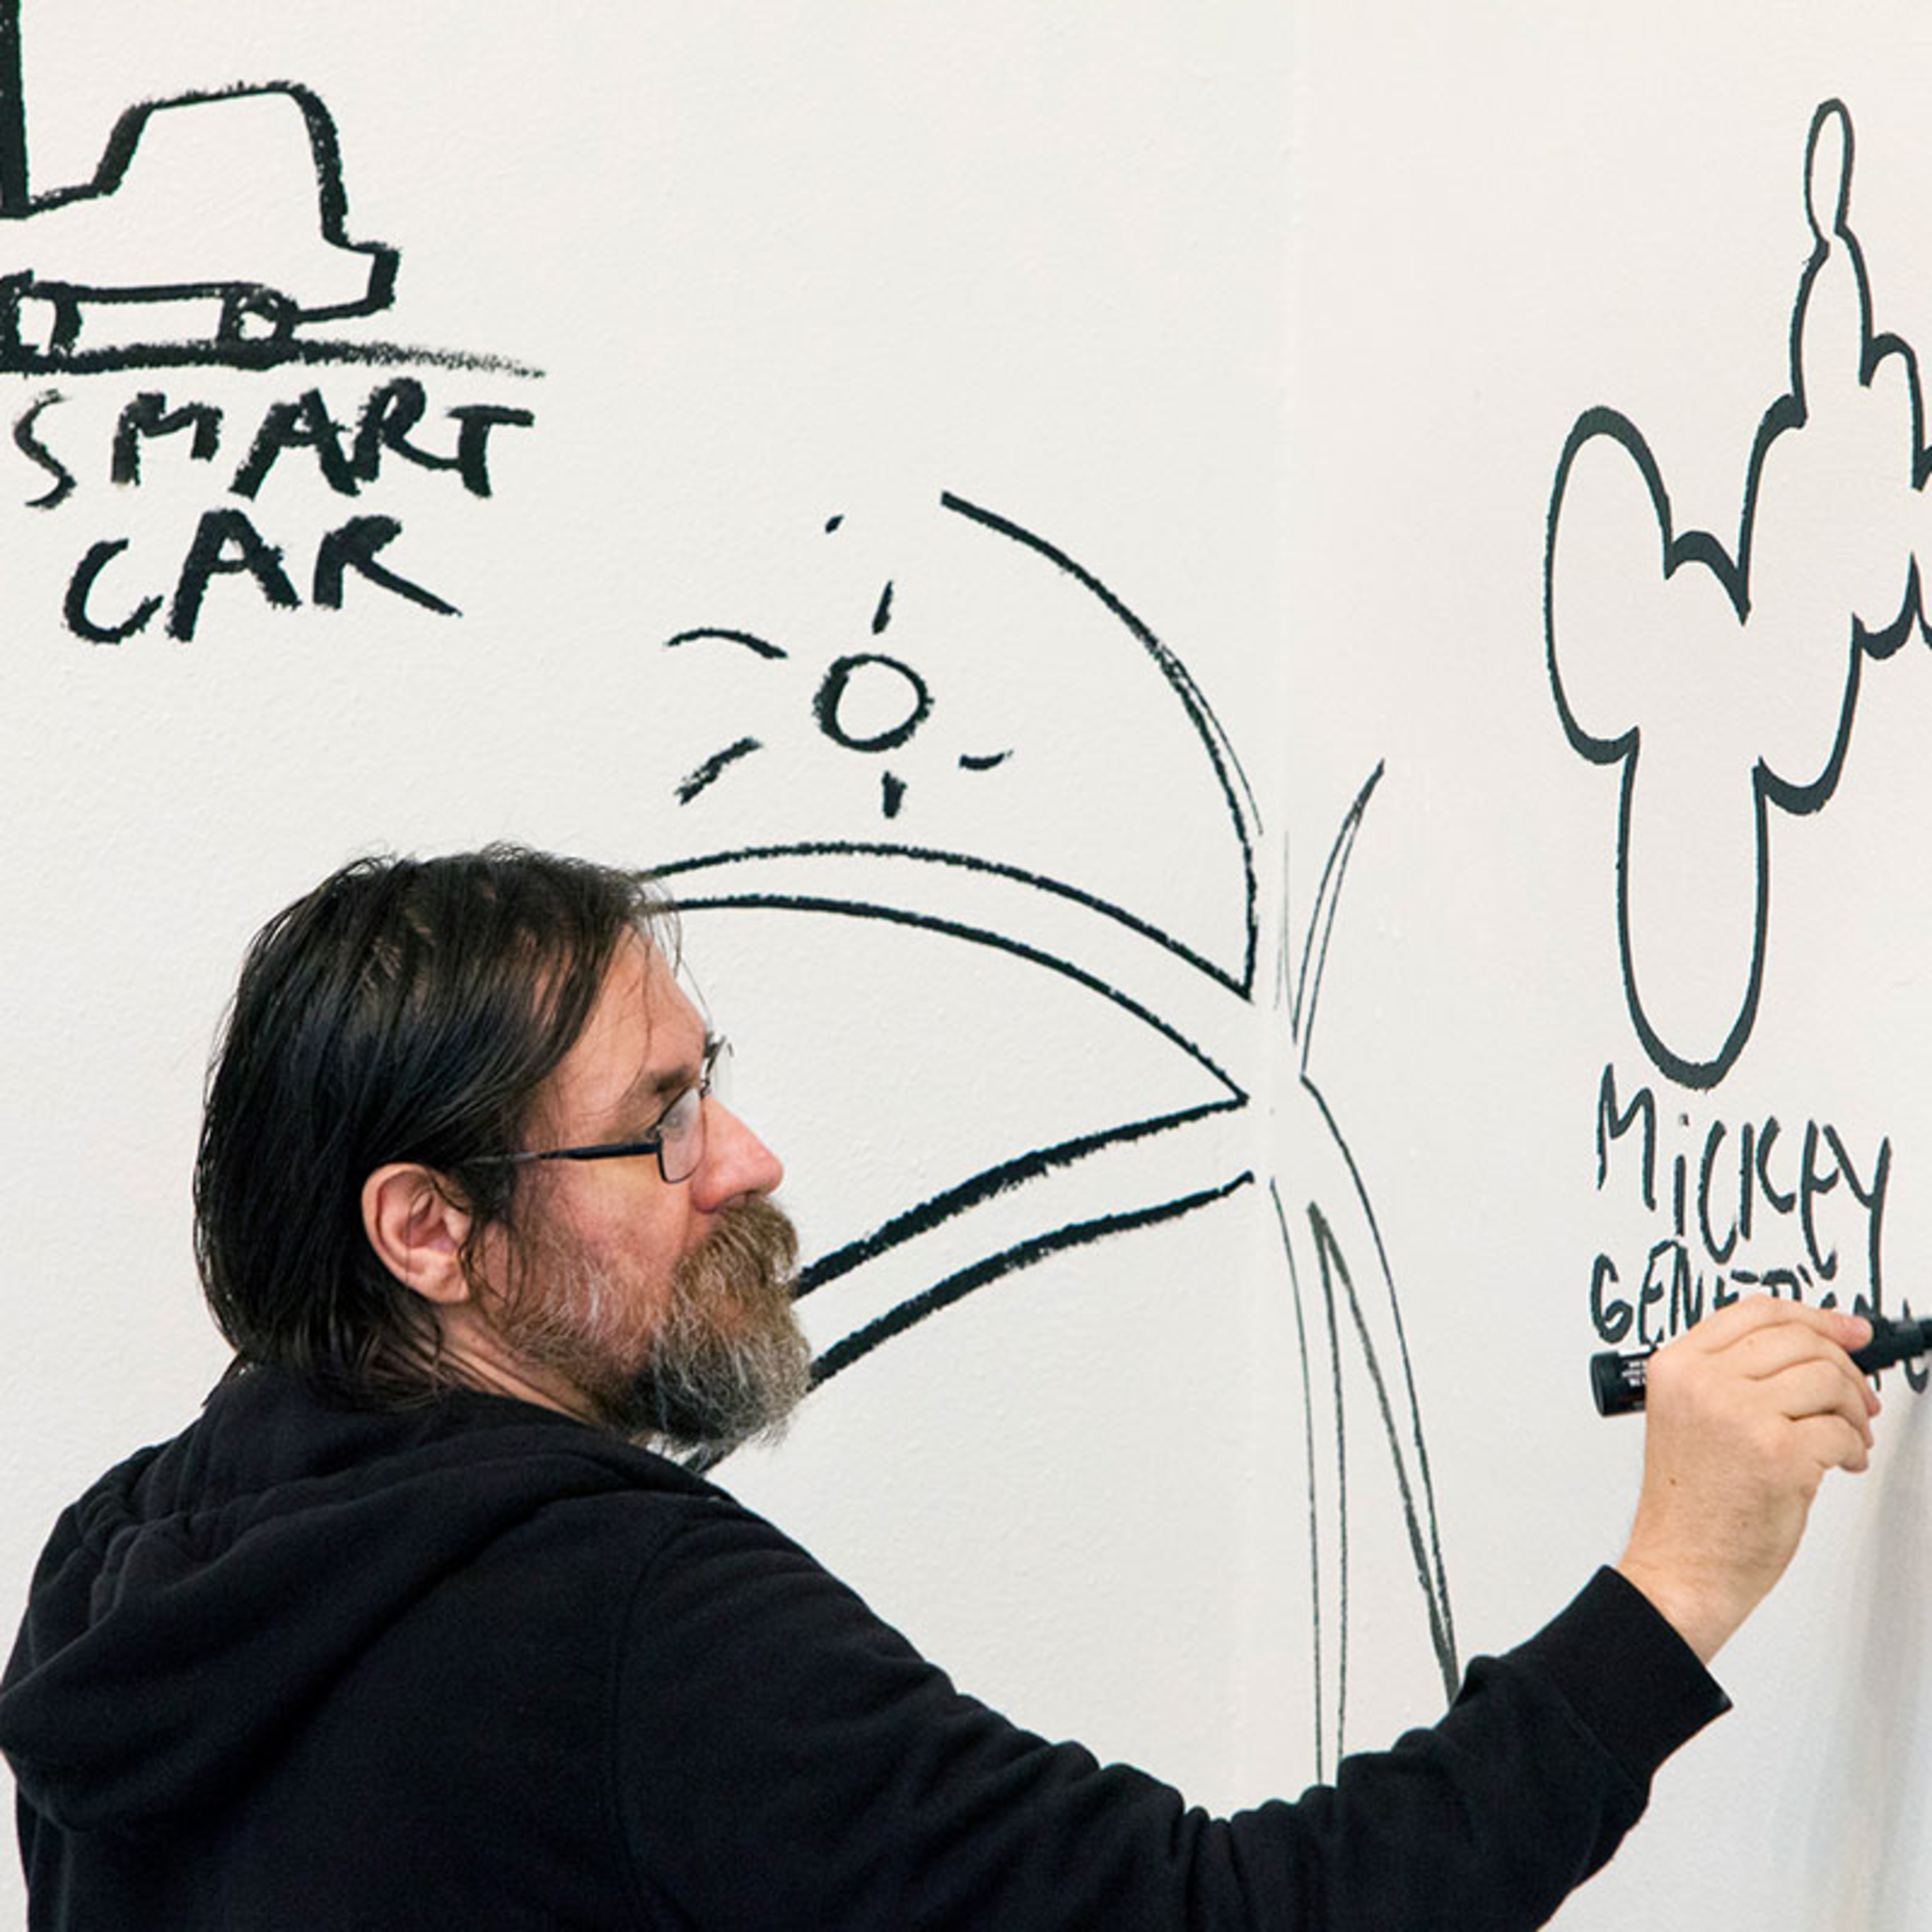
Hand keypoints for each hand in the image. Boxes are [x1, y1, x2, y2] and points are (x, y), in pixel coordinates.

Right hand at [1615, 1296, 1878, 1663]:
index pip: (1756, 1311)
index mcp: (1677, 1366)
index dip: (1814, 1316)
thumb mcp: (1688, 1415)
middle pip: (1799, 1339)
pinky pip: (1841, 1432)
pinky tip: (1842, 1463)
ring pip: (1827, 1379)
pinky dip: (1854, 1449)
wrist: (1681, 1564)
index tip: (1848, 1330)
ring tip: (1849, 1436)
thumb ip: (1730, 1375)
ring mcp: (1739, 1415)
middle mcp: (1703, 1382)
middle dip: (1845, 1367)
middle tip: (1859, 1396)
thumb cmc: (1689, 1502)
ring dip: (1854, 1410)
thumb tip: (1810, 1347)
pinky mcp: (1778, 1454)